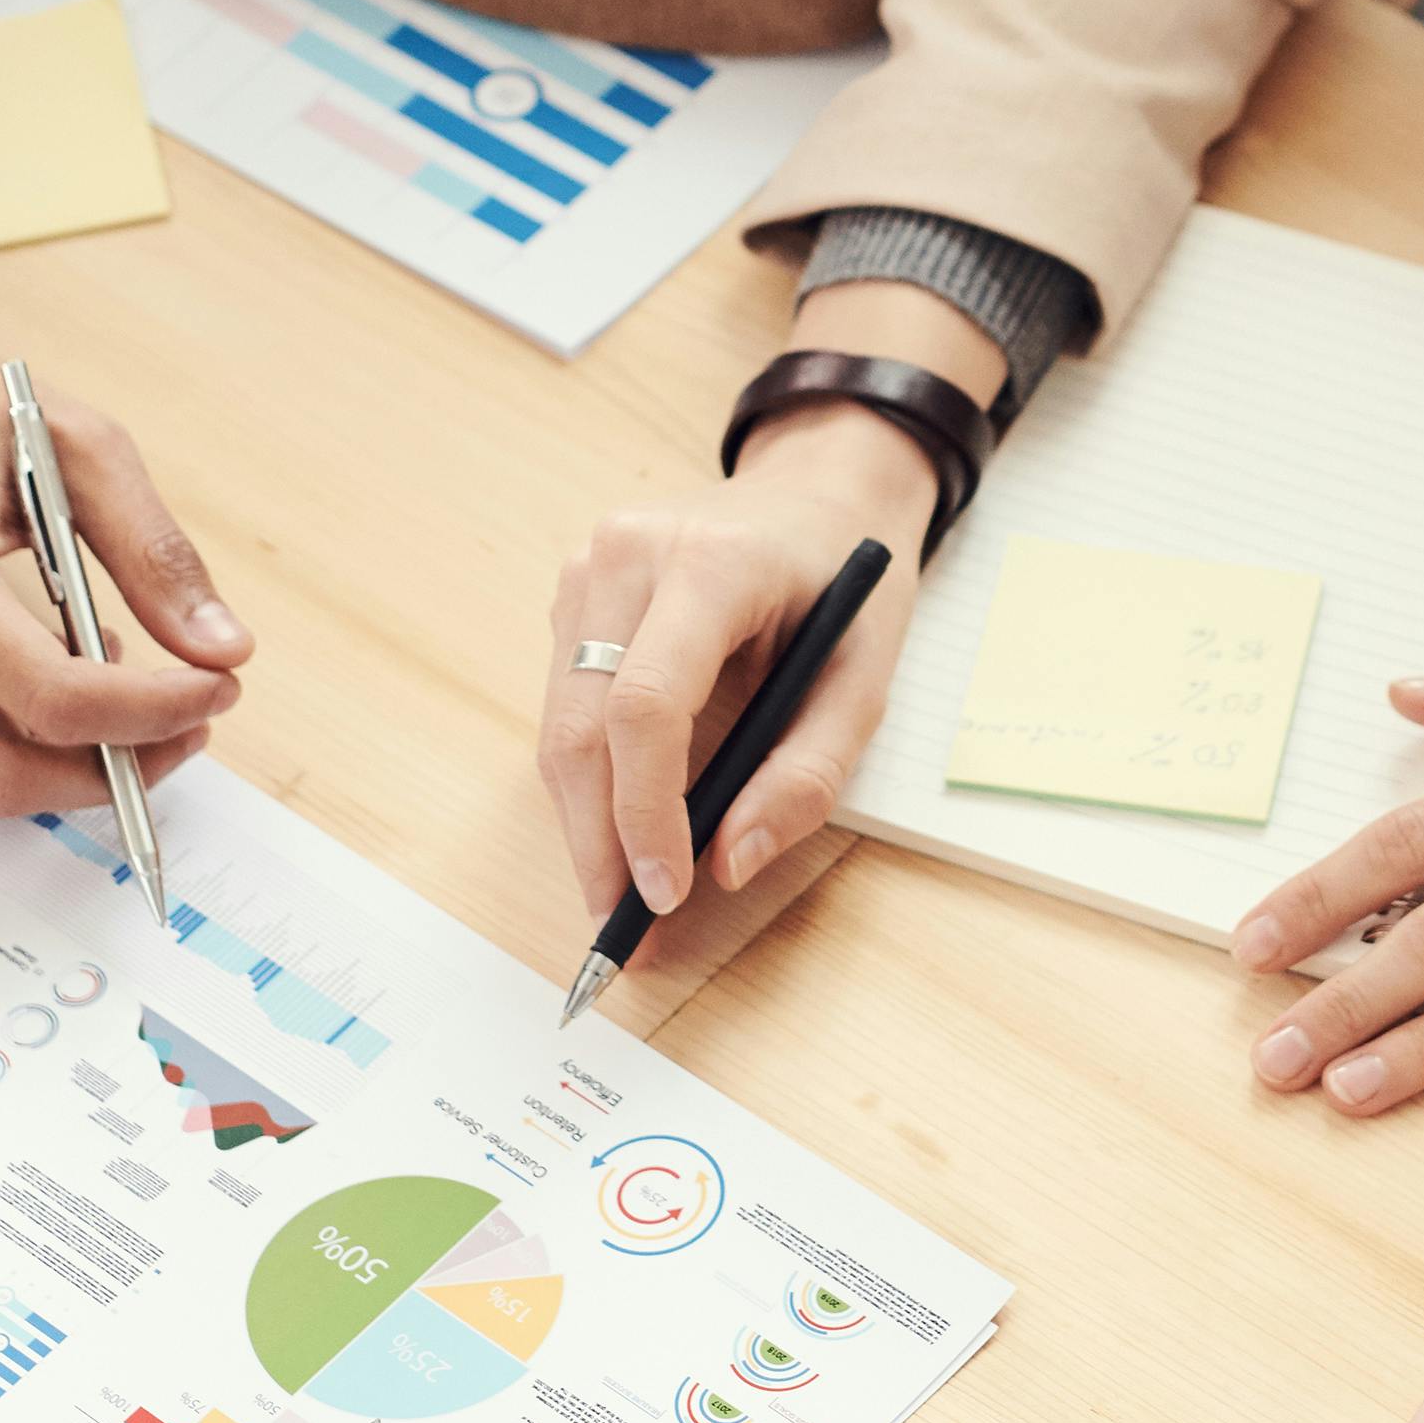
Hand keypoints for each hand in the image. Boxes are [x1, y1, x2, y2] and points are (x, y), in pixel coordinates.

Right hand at [0, 334, 248, 814]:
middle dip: (115, 768)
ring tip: (106, 683)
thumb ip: (155, 555)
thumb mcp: (77, 447)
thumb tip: (226, 650)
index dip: (152, 714)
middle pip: (8, 774)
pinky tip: (31, 684)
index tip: (216, 689)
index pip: (53, 699)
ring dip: (60, 761)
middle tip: (181, 726)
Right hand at [540, 414, 932, 930]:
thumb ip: (807, 775)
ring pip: (558, 724)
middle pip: (582, 726)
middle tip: (621, 930)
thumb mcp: (865, 679)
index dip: (645, 812)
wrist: (817, 492)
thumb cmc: (847, 586)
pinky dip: (587, 776)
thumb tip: (730, 863)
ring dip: (583, 820)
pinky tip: (618, 827)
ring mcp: (587, 567)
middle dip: (597, 841)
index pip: (646, 706)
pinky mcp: (571, 593)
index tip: (664, 894)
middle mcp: (628, 554)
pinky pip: (564, 704)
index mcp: (712, 562)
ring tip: (616, 898)